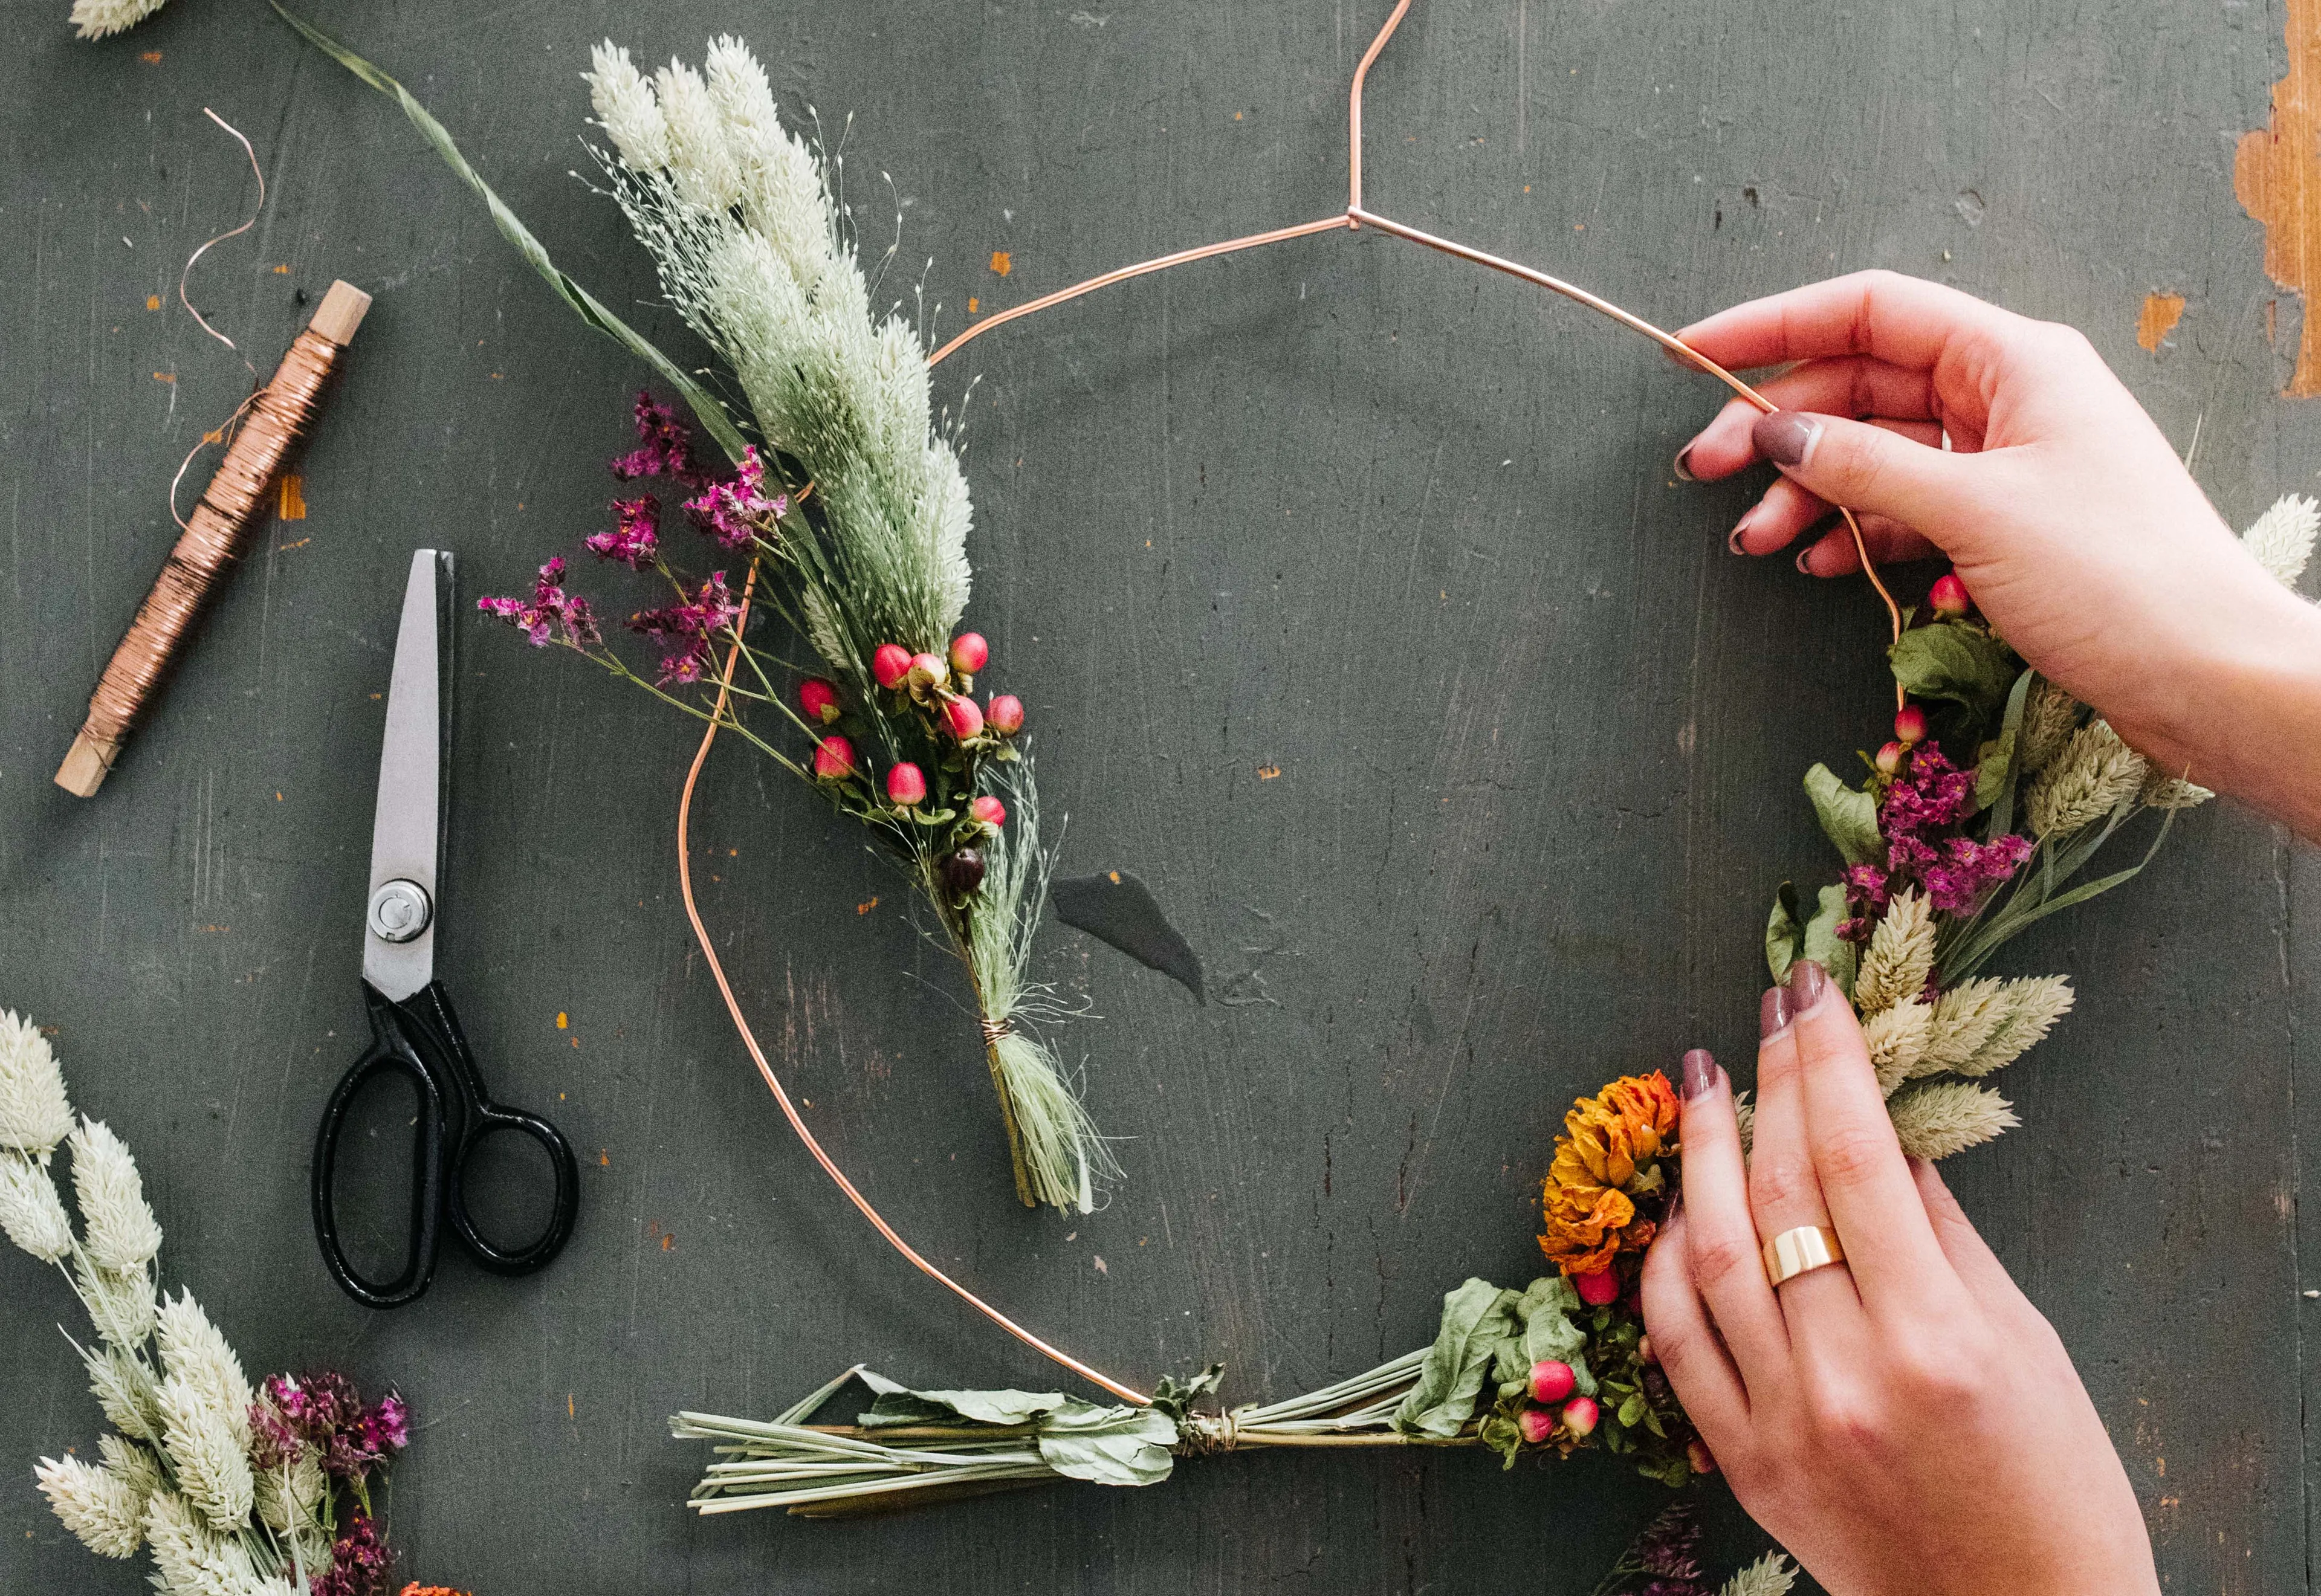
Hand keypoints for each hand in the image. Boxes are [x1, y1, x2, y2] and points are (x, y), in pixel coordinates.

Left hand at [1639, 960, 2158, 1595]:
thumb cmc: (2055, 1487)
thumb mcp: (2029, 1345)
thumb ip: (1948, 1236)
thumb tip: (1890, 1133)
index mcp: (1937, 1339)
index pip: (1857, 1157)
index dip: (1828, 1059)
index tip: (1812, 991)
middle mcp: (1848, 1375)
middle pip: (1780, 1193)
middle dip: (1769, 1085)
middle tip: (1764, 1015)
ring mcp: (1785, 1422)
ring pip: (1711, 1256)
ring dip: (1701, 1157)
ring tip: (1705, 1085)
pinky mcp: (1744, 1465)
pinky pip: (1677, 1345)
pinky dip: (1666, 1267)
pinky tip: (1677, 1209)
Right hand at [1673, 269, 2320, 839]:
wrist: (2209, 675)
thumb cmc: (2116, 578)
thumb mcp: (1975, 512)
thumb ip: (1865, 467)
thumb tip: (1779, 435)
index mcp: (2015, 360)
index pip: (1873, 311)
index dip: (1777, 325)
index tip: (1696, 354)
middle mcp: (2009, 398)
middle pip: (1862, 384)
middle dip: (1779, 427)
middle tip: (1703, 470)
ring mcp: (2007, 463)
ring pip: (1877, 454)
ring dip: (1808, 492)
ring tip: (1754, 539)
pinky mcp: (2006, 526)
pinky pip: (1906, 509)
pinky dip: (1854, 532)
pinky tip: (1818, 562)